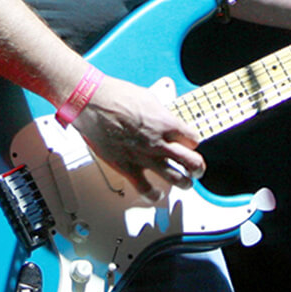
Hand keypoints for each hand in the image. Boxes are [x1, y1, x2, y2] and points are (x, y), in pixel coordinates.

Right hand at [70, 75, 204, 200]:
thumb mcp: (148, 98)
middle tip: (197, 169)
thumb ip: (160, 114)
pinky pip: (146, 188)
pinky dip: (154, 194)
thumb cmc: (116, 96)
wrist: (93, 103)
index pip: (193, 139)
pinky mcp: (128, 167)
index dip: (192, 142)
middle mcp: (159, 142)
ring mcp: (145, 157)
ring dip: (184, 183)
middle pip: (192, 162)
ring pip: (176, 179)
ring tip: (185, 183)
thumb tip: (165, 119)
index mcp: (166, 123)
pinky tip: (156, 193)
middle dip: (197, 167)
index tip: (189, 143)